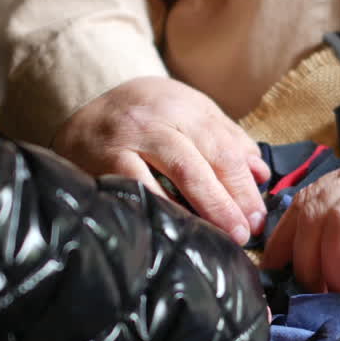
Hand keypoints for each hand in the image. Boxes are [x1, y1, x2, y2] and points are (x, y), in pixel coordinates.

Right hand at [53, 76, 269, 244]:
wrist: (79, 113)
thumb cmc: (143, 119)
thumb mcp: (185, 113)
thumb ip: (225, 139)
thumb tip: (260, 174)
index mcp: (183, 105)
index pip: (224, 146)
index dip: (244, 184)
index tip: (259, 216)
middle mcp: (158, 117)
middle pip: (205, 159)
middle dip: (230, 199)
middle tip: (247, 231)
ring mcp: (129, 138)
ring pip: (179, 171)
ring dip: (206, 207)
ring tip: (224, 235)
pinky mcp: (104, 162)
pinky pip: (141, 189)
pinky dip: (164, 209)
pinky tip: (182, 230)